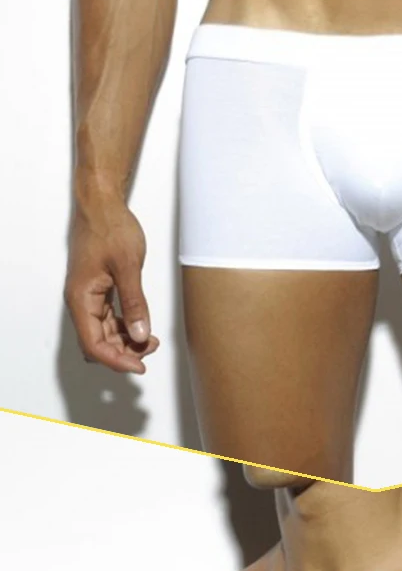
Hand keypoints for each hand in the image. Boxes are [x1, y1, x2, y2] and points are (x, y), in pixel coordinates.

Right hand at [64, 200, 159, 372]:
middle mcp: (81, 300)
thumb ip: (135, 302)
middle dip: (123, 351)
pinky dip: (124, 326)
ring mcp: (89, 295)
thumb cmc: (110, 227)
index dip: (116, 359)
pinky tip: (141, 327)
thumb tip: (140, 333)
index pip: (94, 343)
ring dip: (124, 340)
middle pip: (97, 341)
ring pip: (103, 331)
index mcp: (82, 298)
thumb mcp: (127, 266)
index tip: (139, 366)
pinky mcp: (98, 288)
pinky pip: (108, 317)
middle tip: (149, 352)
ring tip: (150, 341)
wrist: (102, 204)